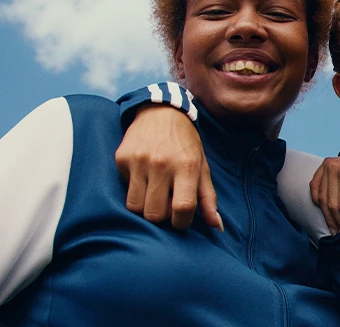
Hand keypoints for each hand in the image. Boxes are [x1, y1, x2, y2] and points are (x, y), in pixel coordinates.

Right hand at [114, 105, 221, 230]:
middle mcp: (162, 163)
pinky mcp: (122, 158)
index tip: (181, 218)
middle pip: (155, 214)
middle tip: (166, 202)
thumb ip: (208, 198)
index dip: (182, 222)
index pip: (182, 208)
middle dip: (162, 215)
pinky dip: (134, 190)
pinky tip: (143, 176)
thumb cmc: (185, 144)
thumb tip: (217, 227)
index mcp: (186, 166)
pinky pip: (124, 190)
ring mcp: (139, 161)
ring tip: (154, 192)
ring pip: (136, 207)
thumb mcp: (202, 167)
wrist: (161, 112)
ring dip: (146, 206)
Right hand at [310, 151, 339, 234]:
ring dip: (327, 216)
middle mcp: (334, 167)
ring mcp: (326, 165)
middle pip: (331, 203)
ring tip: (334, 229)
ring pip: (321, 198)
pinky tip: (326, 212)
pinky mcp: (323, 166)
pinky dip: (319, 201)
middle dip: (337, 221)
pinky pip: (315, 188)